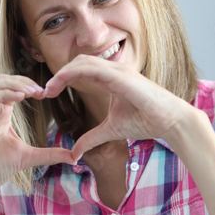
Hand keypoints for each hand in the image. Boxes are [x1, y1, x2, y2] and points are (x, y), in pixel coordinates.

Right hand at [0, 75, 75, 197]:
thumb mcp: (27, 158)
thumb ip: (49, 154)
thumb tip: (74, 157)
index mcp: (1, 114)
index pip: (14, 88)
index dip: (30, 86)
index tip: (47, 94)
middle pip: (4, 79)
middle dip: (24, 81)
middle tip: (42, 90)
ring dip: (14, 83)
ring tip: (32, 91)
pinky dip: (4, 94)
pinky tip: (20, 97)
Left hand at [43, 55, 196, 161]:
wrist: (170, 122)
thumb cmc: (146, 121)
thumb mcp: (110, 130)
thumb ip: (91, 138)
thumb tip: (74, 152)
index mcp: (110, 79)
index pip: (80, 70)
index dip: (62, 79)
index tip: (49, 94)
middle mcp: (113, 70)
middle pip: (77, 62)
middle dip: (58, 75)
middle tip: (44, 92)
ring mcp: (118, 70)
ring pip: (82, 61)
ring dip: (62, 73)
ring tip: (49, 89)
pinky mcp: (121, 76)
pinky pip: (92, 68)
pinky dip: (73, 72)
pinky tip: (60, 82)